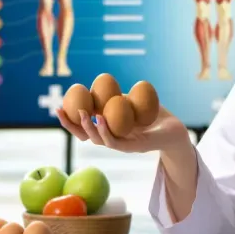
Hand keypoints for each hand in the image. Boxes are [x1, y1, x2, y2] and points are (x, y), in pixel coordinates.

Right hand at [56, 106, 189, 153]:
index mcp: (109, 130)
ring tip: (81, 113)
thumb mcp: (131, 103)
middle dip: (71, 126)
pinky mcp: (134, 147)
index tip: (58, 108)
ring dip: (87, 127)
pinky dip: (105, 132)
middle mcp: (113, 140)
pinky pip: (115, 142)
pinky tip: (100, 120)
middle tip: (60, 112)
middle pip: (85, 136)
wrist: (176, 130)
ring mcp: (122, 145)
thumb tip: (97, 86)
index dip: (70, 120)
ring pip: (98, 140)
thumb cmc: (154, 115)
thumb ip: (115, 97)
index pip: (84, 128)